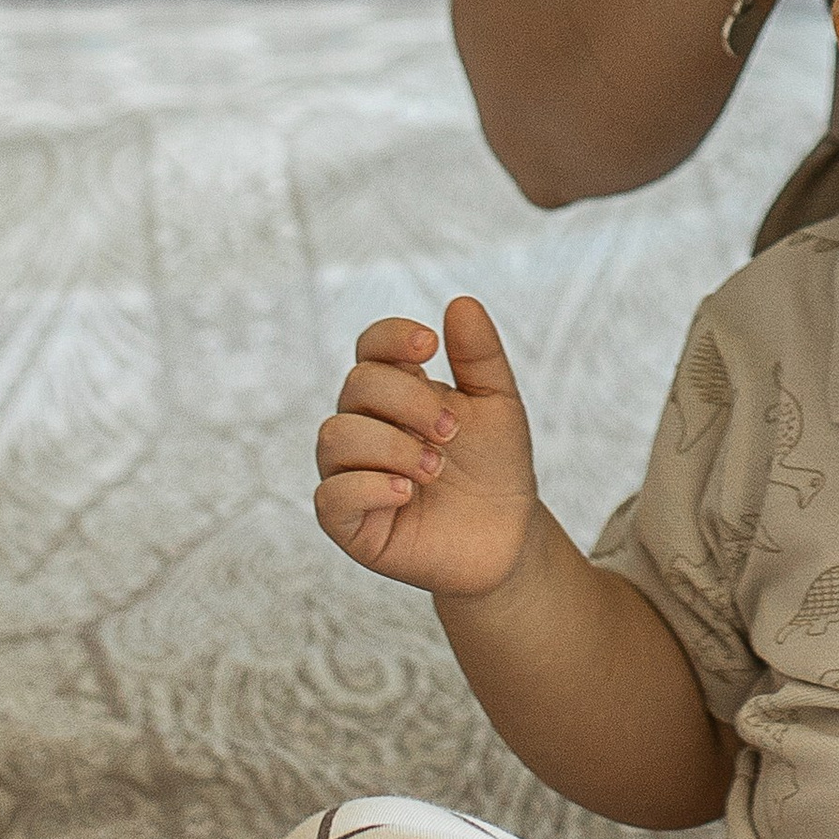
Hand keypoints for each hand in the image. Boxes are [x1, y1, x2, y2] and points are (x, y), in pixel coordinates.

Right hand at [314, 299, 541, 597]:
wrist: (508, 536)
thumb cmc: (496, 467)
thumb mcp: (499, 405)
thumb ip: (480, 356)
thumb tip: (460, 302)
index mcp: (396, 393)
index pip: (370, 348)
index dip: (391, 338)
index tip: (429, 345)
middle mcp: (364, 427)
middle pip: (357, 385)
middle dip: (409, 402)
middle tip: (453, 432)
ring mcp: (351, 474)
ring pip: (335, 436)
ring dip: (392, 446)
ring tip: (436, 468)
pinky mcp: (349, 523)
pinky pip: (330, 495)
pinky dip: (371, 486)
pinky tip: (409, 492)